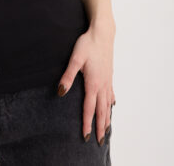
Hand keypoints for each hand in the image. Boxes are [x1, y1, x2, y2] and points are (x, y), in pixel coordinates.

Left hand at [57, 25, 115, 145]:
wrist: (102, 33)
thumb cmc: (87, 44)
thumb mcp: (75, 59)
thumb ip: (68, 76)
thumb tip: (61, 92)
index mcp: (93, 83)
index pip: (89, 107)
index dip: (87, 122)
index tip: (86, 136)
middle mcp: (102, 84)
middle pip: (101, 110)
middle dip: (100, 127)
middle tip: (99, 141)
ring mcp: (107, 80)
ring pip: (108, 104)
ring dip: (107, 118)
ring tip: (107, 130)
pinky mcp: (109, 75)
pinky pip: (111, 94)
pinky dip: (111, 104)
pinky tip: (111, 106)